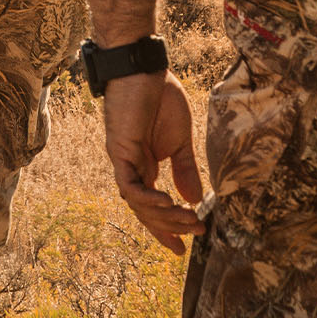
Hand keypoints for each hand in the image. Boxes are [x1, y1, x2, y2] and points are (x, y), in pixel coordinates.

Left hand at [102, 68, 205, 254]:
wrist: (144, 68)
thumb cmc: (161, 97)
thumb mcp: (181, 139)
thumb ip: (185, 169)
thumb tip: (194, 198)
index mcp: (145, 166)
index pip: (152, 207)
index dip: (166, 229)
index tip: (182, 249)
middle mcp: (132, 168)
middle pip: (146, 211)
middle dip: (171, 226)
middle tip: (196, 232)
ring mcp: (124, 161)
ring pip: (139, 203)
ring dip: (164, 216)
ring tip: (188, 219)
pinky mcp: (120, 151)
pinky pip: (130, 185)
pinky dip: (147, 198)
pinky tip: (168, 202)